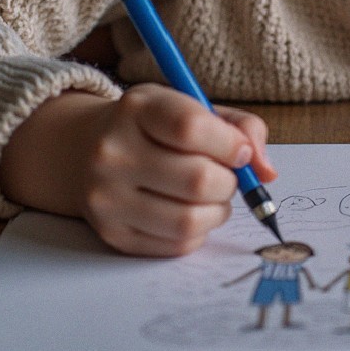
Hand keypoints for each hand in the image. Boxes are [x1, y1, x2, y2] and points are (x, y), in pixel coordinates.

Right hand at [0, 83, 274, 256]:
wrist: (84, 152)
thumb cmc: (153, 128)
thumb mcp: (189, 106)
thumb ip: (239, 127)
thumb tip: (266, 171)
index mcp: (136, 109)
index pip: (192, 127)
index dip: (231, 143)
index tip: (241, 150)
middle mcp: (113, 153)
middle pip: (198, 180)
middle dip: (229, 182)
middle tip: (227, 176)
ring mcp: (108, 198)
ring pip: (190, 219)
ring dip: (218, 211)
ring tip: (213, 196)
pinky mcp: (113, 234)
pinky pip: (177, 244)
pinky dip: (199, 231)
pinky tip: (190, 211)